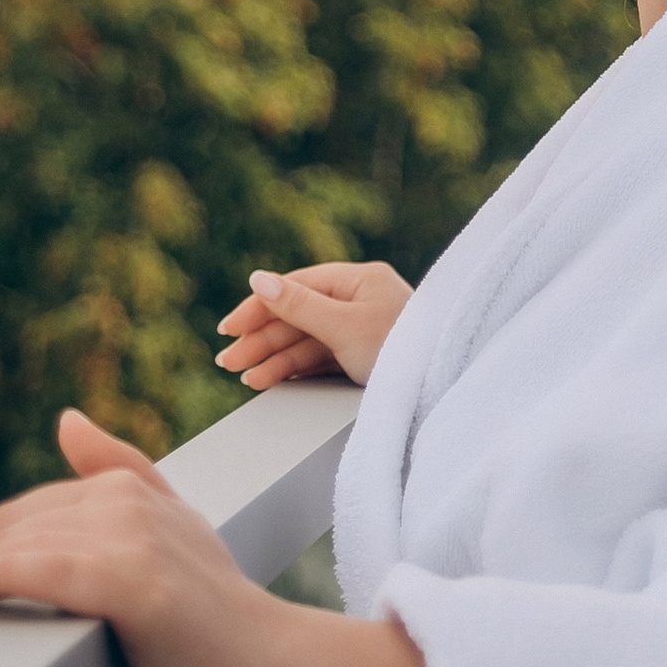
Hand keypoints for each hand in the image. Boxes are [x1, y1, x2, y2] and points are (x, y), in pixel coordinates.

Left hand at [0, 409, 278, 666]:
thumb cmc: (211, 623)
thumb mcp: (171, 532)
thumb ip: (122, 473)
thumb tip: (65, 418)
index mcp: (131, 487)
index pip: (29, 513)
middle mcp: (128, 499)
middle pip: (15, 528)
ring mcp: (131, 536)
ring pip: (19, 548)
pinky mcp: (131, 579)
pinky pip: (37, 572)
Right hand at [216, 262, 412, 390]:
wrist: (440, 389)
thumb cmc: (399, 349)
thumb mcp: (344, 326)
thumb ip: (299, 305)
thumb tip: (258, 278)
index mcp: (360, 280)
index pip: (298, 286)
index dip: (261, 306)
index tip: (231, 327)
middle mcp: (359, 300)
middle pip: (299, 315)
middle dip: (261, 338)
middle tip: (226, 360)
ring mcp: (361, 330)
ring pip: (306, 340)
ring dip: (272, 357)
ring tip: (242, 376)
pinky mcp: (362, 358)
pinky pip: (320, 359)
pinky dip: (293, 370)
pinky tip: (267, 379)